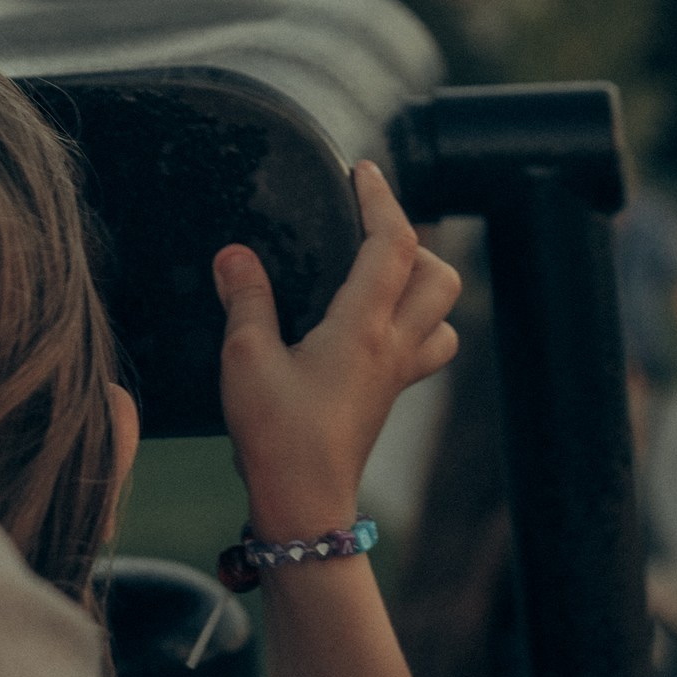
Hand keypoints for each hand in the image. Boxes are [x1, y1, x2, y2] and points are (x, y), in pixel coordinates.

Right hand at [213, 161, 459, 541]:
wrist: (304, 506)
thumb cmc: (277, 437)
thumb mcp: (245, 359)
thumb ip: (245, 299)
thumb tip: (235, 254)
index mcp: (363, 327)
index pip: (392, 244)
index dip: (381, 198)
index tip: (362, 170)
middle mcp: (392, 346)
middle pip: (439, 276)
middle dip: (411, 239)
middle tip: (366, 224)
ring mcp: (396, 374)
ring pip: (442, 314)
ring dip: (422, 282)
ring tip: (376, 270)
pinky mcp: (387, 396)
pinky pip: (426, 347)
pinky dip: (413, 321)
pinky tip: (371, 323)